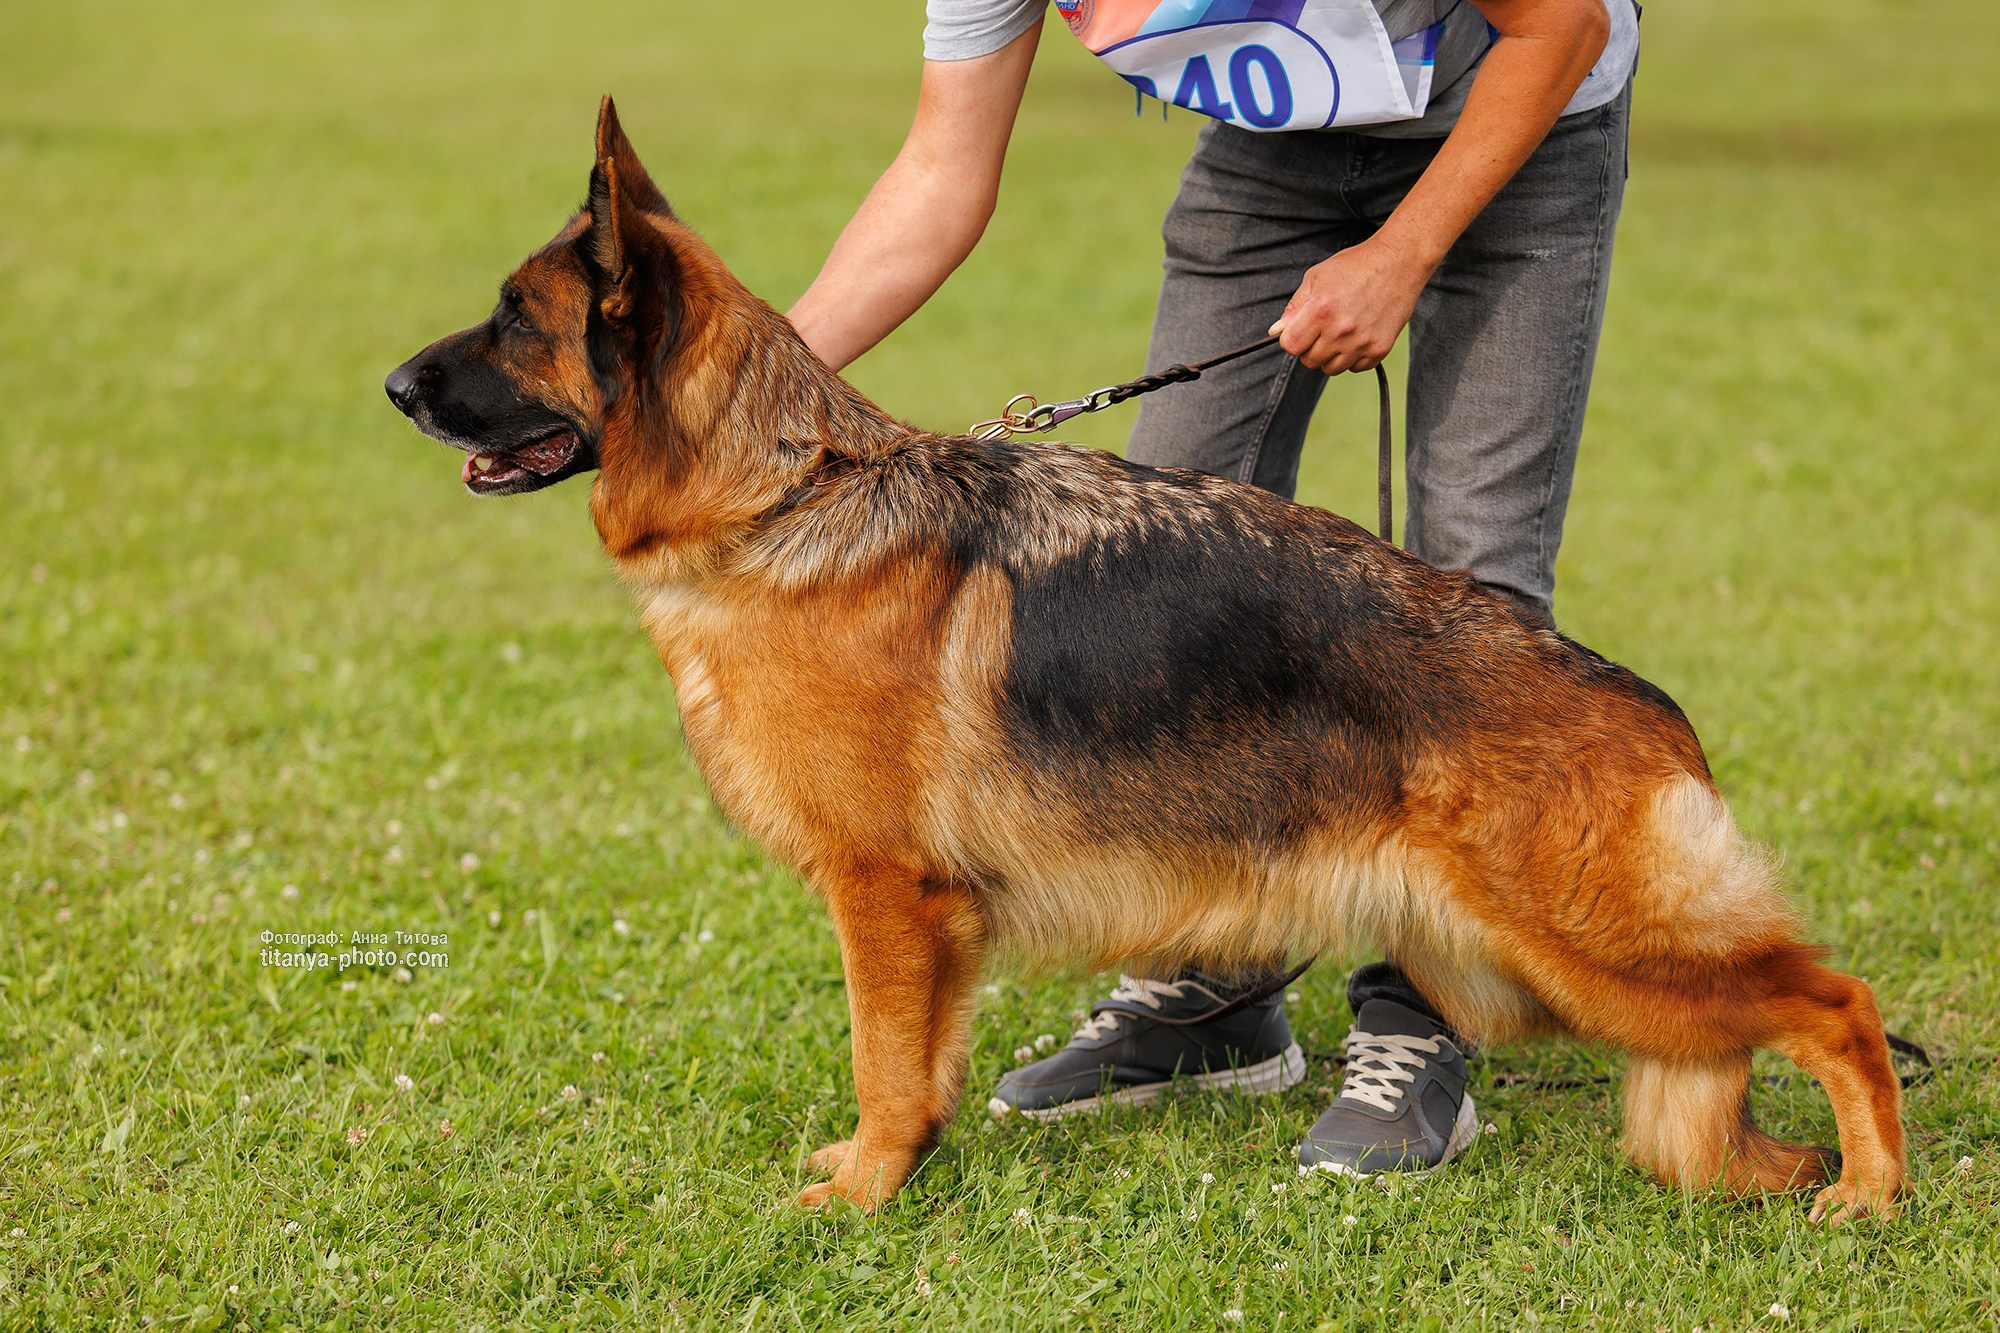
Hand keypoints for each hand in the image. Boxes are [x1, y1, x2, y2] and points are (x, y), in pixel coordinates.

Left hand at [1268, 237, 1431, 373]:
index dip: (1291, 339)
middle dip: (1310, 347)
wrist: (1399, 262)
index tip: (1300, 330)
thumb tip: (1276, 332)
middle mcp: (1341, 330)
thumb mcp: (1317, 277)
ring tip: (1340, 331)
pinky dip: (1353, 357)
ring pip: (1332, 369)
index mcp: (1321, 311)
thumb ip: (1294, 307)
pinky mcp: (1380, 349)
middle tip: (1323, 327)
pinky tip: (1357, 336)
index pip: (1291, 346)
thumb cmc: (1356, 266)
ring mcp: (1362, 342)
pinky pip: (1356, 368)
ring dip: (1331, 355)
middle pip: (1309, 361)